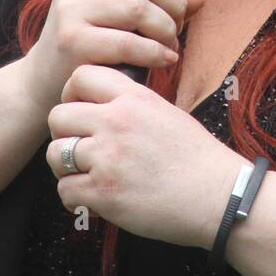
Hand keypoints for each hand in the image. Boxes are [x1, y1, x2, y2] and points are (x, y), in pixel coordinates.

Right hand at [24, 0, 204, 106]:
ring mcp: (72, 8)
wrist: (46, 76)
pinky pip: (129, 42)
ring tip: (171, 45)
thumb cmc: (94, 39)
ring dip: (167, 30)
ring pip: (140, 8)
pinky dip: (156, 53)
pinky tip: (164, 59)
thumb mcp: (123, 11)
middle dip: (175, 3)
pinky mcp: (73, 40)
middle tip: (179, 24)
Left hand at [45, 64, 248, 249]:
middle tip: (77, 147)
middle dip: (63, 133)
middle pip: (58, 116)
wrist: (219, 197)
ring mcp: (107, 158)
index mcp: (134, 98)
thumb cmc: (198, 158)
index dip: (72, 92)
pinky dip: (73, 198)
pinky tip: (91, 199)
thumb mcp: (167, 113)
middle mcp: (116, 122)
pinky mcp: (103, 192)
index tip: (79, 108)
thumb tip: (104, 105)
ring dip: (65, 167)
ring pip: (55, 154)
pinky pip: (64, 190)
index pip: (81, 76)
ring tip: (83, 175)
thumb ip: (132, 105)